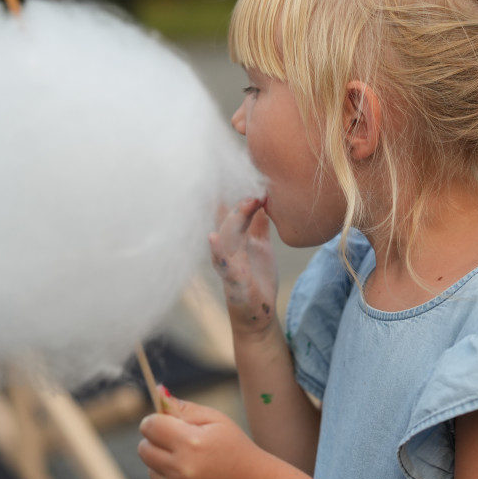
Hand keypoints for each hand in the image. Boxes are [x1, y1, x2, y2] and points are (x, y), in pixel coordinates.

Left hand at [138, 393, 277, 478]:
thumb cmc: (236, 448)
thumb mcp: (216, 420)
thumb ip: (185, 407)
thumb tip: (158, 392)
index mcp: (191, 442)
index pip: (150, 426)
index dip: (155, 420)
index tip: (164, 422)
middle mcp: (181, 469)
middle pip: (143, 448)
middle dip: (155, 440)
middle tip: (177, 440)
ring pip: (150, 468)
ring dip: (163, 461)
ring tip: (190, 460)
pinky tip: (193, 478)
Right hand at [210, 197, 277, 336]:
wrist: (258, 313)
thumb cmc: (257, 277)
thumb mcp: (261, 245)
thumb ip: (259, 223)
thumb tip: (265, 195)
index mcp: (236, 236)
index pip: (231, 208)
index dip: (232, 189)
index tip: (236, 165)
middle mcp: (227, 246)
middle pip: (228, 218)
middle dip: (238, 199)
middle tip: (255, 183)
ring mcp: (226, 262)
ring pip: (226, 236)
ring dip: (233, 219)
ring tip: (246, 202)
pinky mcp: (231, 280)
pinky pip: (223, 263)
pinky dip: (218, 251)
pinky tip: (213, 237)